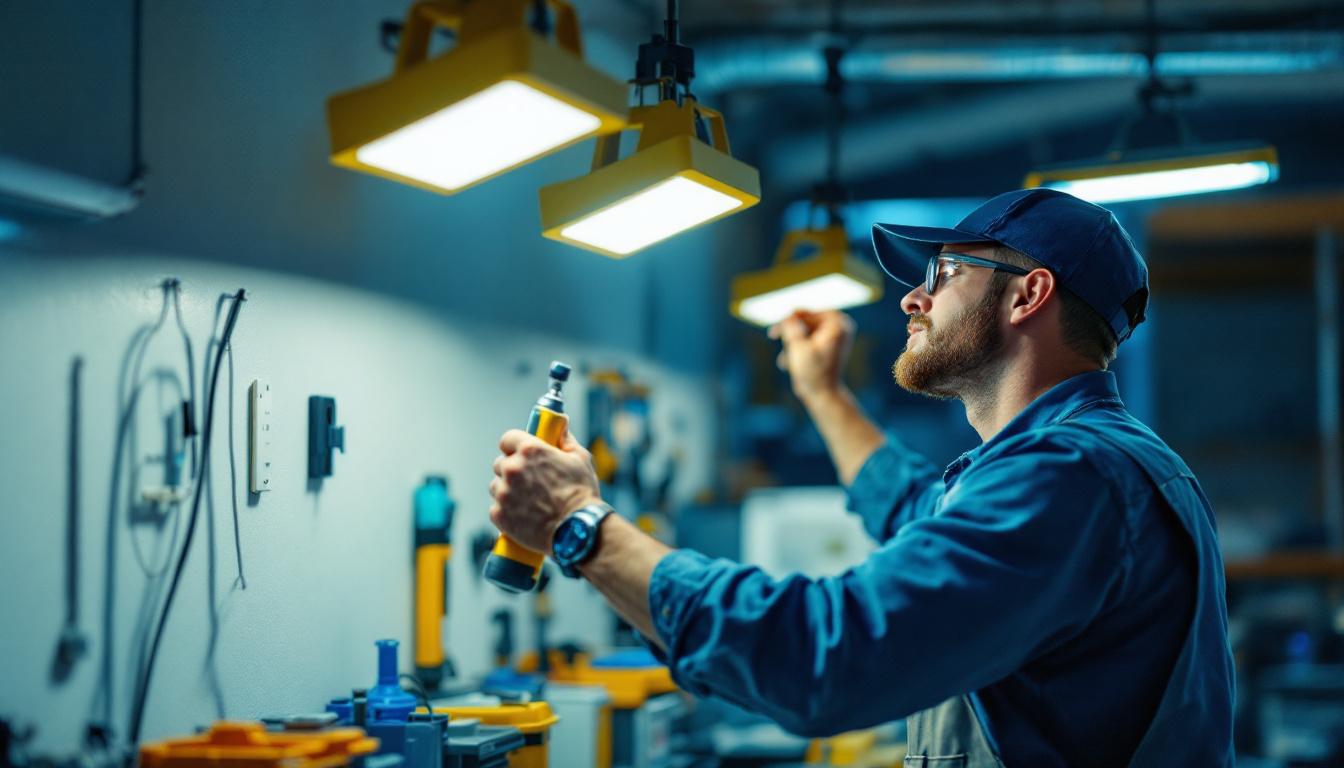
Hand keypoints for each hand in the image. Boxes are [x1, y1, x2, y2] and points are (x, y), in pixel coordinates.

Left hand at [489, 430, 602, 553]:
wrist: (577, 530)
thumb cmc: (582, 494)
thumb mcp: (580, 459)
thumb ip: (566, 439)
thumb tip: (561, 425)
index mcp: (530, 450)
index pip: (507, 439)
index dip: (513, 447)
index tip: (518, 454)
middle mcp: (513, 468)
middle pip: (500, 464)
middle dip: (511, 470)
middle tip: (528, 482)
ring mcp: (504, 492)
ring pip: (497, 487)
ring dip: (507, 491)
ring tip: (528, 502)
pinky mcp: (499, 515)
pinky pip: (496, 509)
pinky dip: (506, 512)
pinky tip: (523, 516)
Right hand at [768, 309, 854, 401]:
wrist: (822, 395)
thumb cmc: (812, 372)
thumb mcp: (798, 346)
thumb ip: (791, 326)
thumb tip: (788, 313)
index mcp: (837, 323)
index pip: (807, 313)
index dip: (789, 320)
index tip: (775, 331)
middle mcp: (838, 325)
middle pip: (805, 319)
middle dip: (790, 333)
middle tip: (773, 335)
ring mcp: (832, 334)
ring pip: (803, 328)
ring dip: (792, 342)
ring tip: (788, 359)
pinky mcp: (826, 343)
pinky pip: (806, 337)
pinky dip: (797, 347)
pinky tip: (790, 362)